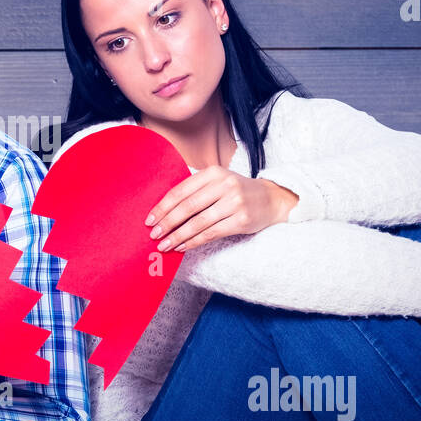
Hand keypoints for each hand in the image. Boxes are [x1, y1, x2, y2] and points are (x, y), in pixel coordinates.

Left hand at [145, 166, 298, 251]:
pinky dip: (193, 242)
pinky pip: (211, 233)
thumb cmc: (237, 191)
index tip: (149, 219)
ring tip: (164, 245)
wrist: (272, 199)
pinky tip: (182, 247)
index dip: (162, 207)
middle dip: (167, 223)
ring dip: (177, 236)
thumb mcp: (217, 181)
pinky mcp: (241, 220)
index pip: (181, 191)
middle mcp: (224, 185)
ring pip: (198, 223)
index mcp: (213, 173)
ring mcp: (234, 203)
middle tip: (153, 235)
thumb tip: (163, 210)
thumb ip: (194, 190)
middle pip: (187, 207)